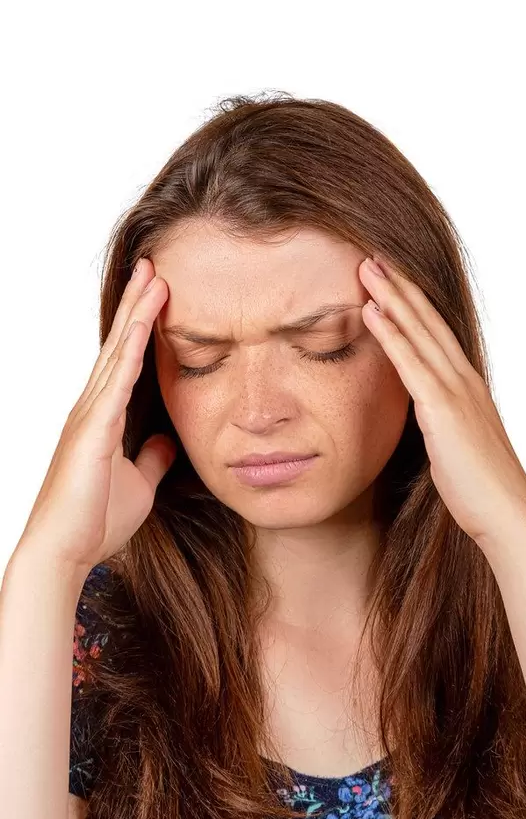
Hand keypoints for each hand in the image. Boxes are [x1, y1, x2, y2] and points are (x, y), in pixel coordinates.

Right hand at [17, 259, 176, 571]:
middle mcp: (93, 408)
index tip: (158, 293)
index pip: (125, 361)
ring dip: (137, 314)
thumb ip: (152, 458)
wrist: (65, 552)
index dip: (141, 325)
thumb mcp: (139, 483)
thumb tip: (167, 439)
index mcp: (103, 417)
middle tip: (155, 266)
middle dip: (138, 304)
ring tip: (154, 277)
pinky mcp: (93, 430)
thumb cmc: (95, 520)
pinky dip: (131, 349)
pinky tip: (145, 322)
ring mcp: (90, 416)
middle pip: (119, 344)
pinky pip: (117, 381)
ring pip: (117, 352)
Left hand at [359, 255, 525, 546]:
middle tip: (373, 257)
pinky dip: (391, 334)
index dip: (413, 303)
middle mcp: (463, 380)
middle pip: (427, 322)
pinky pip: (410, 363)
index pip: (436, 334)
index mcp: (466, 387)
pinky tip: (372, 310)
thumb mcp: (456, 445)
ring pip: (419, 332)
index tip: (390, 279)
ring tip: (367, 267)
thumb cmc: (481, 489)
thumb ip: (439, 422)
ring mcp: (455, 392)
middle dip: (400, 287)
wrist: (507, 515)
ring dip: (392, 297)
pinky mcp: (443, 410)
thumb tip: (422, 415)